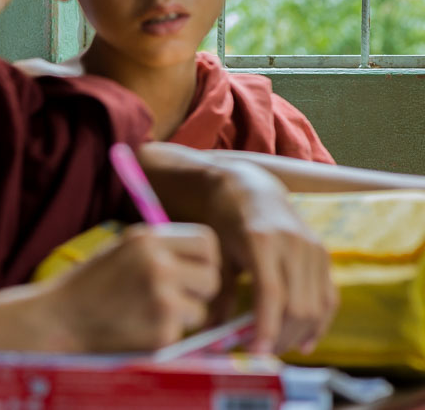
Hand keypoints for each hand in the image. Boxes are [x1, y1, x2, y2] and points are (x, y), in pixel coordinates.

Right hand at [46, 223, 220, 351]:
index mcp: (146, 239)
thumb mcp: (121, 250)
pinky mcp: (161, 332)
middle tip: (175, 298)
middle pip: (211, 278)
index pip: (206, 242)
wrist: (59, 319)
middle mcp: (158, 265)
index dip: (204, 259)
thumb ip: (158, 250)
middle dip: (199, 291)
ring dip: (182, 316)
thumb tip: (202, 259)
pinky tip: (137, 329)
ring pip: (200, 310)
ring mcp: (161, 299)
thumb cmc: (89, 285)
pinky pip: (181, 333)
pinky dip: (163, 334)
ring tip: (147, 314)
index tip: (192, 270)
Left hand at [205, 161, 336, 354]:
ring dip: (297, 335)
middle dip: (279, 337)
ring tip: (274, 348)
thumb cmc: (225, 220)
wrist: (250, 188)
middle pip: (297, 306)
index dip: (265, 328)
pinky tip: (304, 343)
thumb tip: (212, 334)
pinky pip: (329, 298)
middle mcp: (294, 245)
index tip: (254, 352)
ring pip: (315, 307)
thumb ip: (219, 294)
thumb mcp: (217, 253)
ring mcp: (313, 249)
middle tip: (257, 352)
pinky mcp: (324, 255)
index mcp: (262, 241)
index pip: (272, 295)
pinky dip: (319, 324)